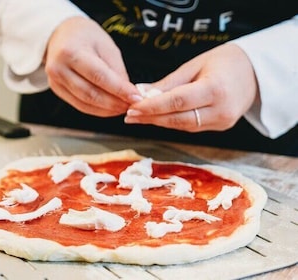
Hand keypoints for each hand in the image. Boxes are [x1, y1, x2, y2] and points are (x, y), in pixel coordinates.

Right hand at [45, 16, 140, 116]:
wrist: (60, 34)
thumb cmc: (85, 36)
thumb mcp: (105, 45)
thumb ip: (116, 70)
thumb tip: (127, 93)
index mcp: (72, 51)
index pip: (99, 76)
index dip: (119, 90)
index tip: (135, 97)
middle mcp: (59, 68)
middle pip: (90, 93)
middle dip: (114, 103)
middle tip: (131, 105)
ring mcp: (55, 81)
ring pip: (85, 103)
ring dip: (107, 110)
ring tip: (123, 108)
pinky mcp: (57, 90)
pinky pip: (79, 105)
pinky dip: (97, 110)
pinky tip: (110, 109)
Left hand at [125, 43, 258, 131]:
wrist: (256, 73)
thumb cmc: (224, 62)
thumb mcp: (195, 65)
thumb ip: (168, 83)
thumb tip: (141, 92)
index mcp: (216, 89)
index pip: (177, 102)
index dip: (152, 107)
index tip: (131, 108)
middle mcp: (221, 110)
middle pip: (178, 119)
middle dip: (150, 118)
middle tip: (128, 116)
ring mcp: (223, 122)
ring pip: (182, 126)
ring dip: (158, 122)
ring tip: (138, 117)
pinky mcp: (221, 127)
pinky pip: (191, 127)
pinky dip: (172, 122)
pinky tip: (156, 118)